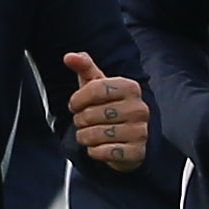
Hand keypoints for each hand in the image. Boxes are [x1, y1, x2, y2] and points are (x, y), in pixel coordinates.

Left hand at [64, 50, 149, 174]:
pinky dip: (94, 151)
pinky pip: (102, 152)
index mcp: (131, 87)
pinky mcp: (136, 152)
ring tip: (89, 134)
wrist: (129, 138)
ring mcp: (140, 131)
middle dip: (80, 120)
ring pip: (94, 135)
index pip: (95, 89)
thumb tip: (68, 56)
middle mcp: (139, 108)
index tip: (74, 105)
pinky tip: (99, 147)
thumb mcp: (98, 85)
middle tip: (84, 122)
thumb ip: (84, 67)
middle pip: (91, 114)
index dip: (77, 99)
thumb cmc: (109, 107)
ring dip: (84, 137)